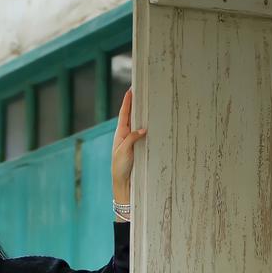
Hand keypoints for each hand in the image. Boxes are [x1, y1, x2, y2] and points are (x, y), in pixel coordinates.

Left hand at [111, 88, 146, 203]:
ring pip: (137, 123)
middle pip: (131, 115)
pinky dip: (146, 125)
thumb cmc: (120, 167)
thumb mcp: (124, 151)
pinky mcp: (137, 147)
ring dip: (141, 113)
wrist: (122, 183)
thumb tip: (143, 129)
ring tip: (147, 102)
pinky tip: (151, 122)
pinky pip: (142, 133)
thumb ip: (132, 138)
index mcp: (120, 134)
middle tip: (140, 90)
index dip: (127, 102)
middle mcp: (125, 135)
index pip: (124, 114)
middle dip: (135, 103)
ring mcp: (131, 141)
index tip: (130, 90)